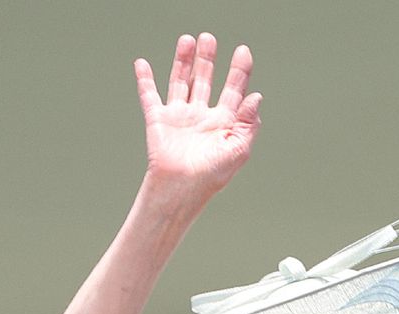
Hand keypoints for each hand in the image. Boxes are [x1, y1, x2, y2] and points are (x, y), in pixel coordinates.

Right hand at [135, 33, 262, 198]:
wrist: (181, 189)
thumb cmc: (212, 176)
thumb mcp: (239, 150)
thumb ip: (249, 122)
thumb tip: (256, 96)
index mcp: (223, 122)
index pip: (234, 89)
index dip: (240, 70)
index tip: (243, 51)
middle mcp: (201, 116)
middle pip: (206, 79)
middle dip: (208, 59)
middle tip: (209, 39)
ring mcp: (180, 117)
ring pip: (181, 81)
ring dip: (183, 61)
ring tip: (187, 40)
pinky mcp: (158, 120)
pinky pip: (150, 96)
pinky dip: (145, 80)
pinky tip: (142, 64)